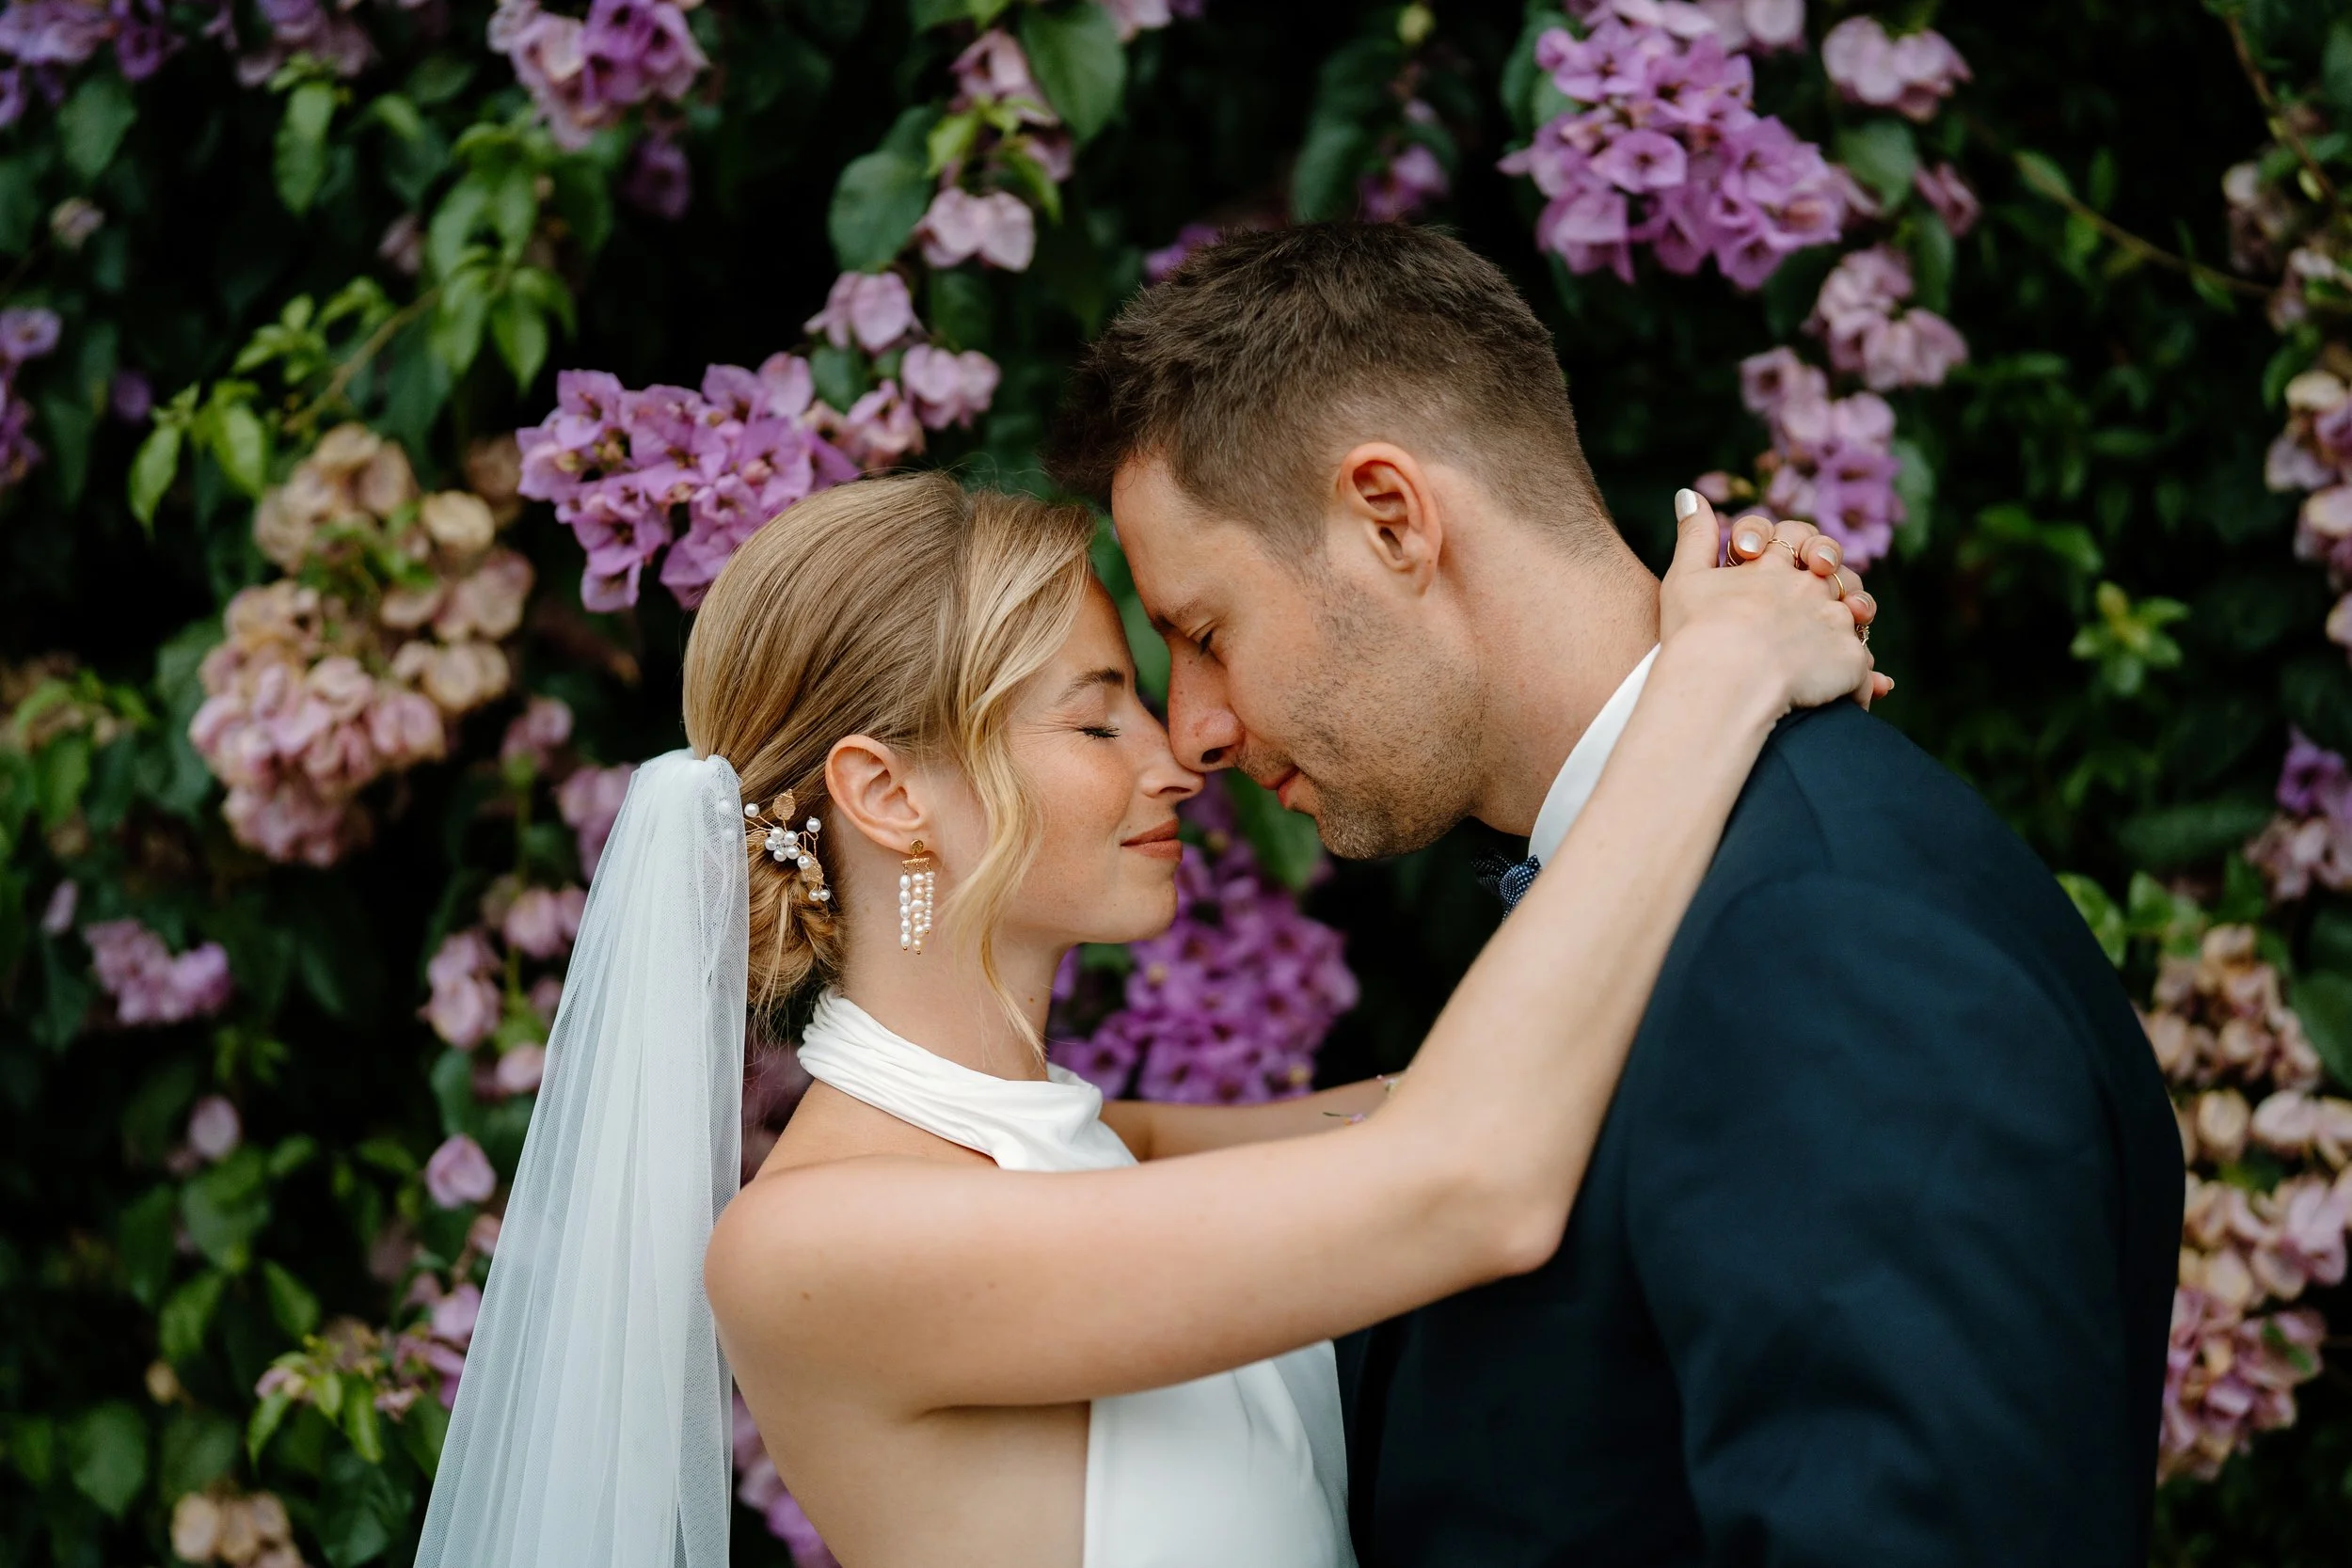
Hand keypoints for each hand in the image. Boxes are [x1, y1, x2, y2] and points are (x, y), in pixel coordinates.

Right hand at [1658, 491, 1887, 715]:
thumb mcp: (1685, 578)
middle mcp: (1811, 587)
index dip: (1790, 543)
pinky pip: (1864, 668)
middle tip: (1818, 587)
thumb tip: (1689, 495)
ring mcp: (1834, 621)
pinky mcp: (1851, 661)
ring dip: (1851, 620)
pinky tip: (1857, 692)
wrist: (1727, 679)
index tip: (1767, 561)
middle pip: (1833, 569)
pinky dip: (1864, 679)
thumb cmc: (1697, 632)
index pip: (1792, 536)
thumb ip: (1695, 535)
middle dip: (1830, 575)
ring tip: (1838, 639)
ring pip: (1855, 611)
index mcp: (1773, 565)